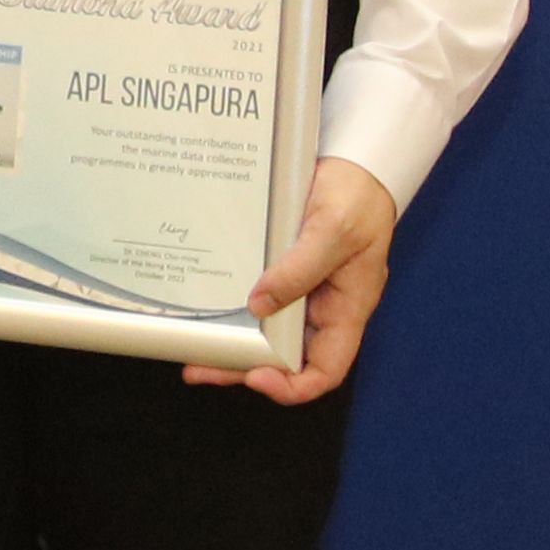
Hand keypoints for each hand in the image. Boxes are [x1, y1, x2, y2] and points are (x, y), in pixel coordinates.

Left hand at [191, 157, 402, 404]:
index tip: (257, 378)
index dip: (293, 386)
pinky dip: (231, 312)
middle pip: (284, 358)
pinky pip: (256, 302)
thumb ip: (299, 270)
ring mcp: (301, 293)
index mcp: (346, 309)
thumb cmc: (358, 197)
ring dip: (230, 345)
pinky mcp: (280, 272)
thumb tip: (260, 306)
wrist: (353, 163)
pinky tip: (204, 312)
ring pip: (265, 334)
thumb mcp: (332, 231)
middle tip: (200, 368)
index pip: (326, 369)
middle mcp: (322, 309)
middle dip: (242, 368)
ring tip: (192, 350)